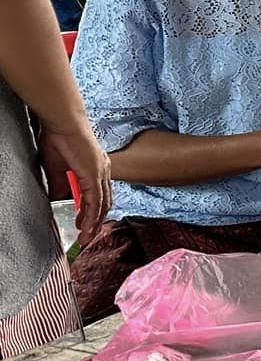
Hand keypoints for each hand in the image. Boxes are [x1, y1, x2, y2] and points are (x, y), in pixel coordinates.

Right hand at [39, 123, 108, 238]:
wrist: (62, 123)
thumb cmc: (58, 139)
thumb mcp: (57, 169)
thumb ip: (61, 186)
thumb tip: (59, 200)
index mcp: (97, 169)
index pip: (99, 195)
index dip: (93, 212)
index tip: (85, 225)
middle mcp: (104, 171)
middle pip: (104, 203)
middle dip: (96, 222)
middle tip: (87, 237)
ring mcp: (101, 173)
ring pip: (101, 205)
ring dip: (93, 223)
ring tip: (85, 237)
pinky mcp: (94, 175)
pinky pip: (94, 201)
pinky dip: (90, 216)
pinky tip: (84, 227)